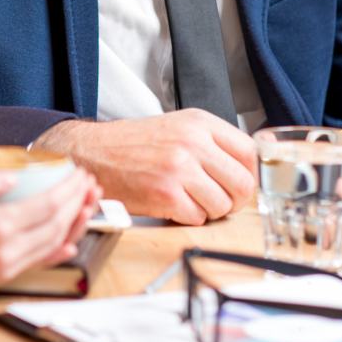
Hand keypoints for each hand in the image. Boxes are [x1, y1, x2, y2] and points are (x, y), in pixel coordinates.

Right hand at [0, 167, 100, 313]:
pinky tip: (69, 243)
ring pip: (53, 245)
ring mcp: (2, 268)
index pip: (47, 206)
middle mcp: (4, 252)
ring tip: (86, 204)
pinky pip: (38, 263)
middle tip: (89, 183)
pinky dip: (59, 251)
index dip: (68, 188)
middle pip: (56, 225)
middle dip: (78, 202)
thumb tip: (9, 176)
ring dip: (75, 224)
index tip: (79, 172)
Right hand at [34, 110, 255, 225]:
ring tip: (188, 199)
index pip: (248, 151)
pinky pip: (198, 219)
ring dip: (208, 210)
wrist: (93, 153)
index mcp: (198, 122)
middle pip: (243, 183)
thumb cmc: (132, 144)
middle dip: (233, 199)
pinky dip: (187, 218)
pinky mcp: (166, 193)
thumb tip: (245, 169)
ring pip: (223, 205)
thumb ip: (211, 143)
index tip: (237, 182)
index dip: (247, 174)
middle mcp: (192, 142)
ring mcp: (180, 168)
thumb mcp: (177, 127)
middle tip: (216, 198)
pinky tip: (171, 204)